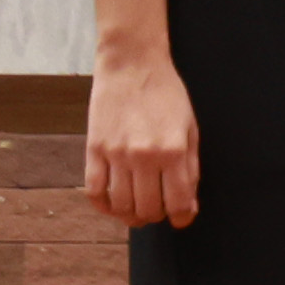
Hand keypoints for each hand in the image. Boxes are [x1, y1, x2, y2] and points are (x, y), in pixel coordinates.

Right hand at [82, 54, 201, 231]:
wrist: (132, 66)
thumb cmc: (166, 96)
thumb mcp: (190, 129)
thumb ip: (190, 168)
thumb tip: (188, 204)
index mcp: (173, 151)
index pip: (178, 202)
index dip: (181, 217)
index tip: (181, 219)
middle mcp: (144, 156)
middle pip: (147, 208)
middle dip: (156, 217)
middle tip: (159, 211)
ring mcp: (115, 154)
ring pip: (120, 205)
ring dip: (130, 215)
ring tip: (137, 211)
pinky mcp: (93, 149)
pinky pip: (94, 190)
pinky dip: (103, 205)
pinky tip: (112, 204)